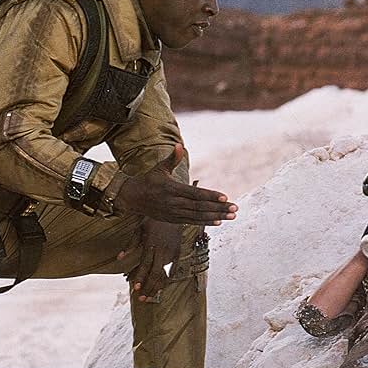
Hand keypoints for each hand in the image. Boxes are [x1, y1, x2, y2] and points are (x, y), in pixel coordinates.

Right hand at [115, 144, 237, 224]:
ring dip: (216, 216)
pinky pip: (192, 222)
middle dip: (219, 208)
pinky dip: (206, 222)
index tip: (225, 197)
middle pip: (200, 207)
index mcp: (172, 189)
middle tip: (235, 208)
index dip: (211, 196)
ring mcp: (174, 213)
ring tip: (232, 216)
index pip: (195, 194)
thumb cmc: (149, 180)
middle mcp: (173, 202)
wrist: (132, 198)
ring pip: (198, 216)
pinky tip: (219, 221)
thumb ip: (173, 158)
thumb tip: (179, 145)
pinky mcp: (173, 220)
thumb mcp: (160, 168)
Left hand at [119, 218, 182, 301]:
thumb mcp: (139, 230)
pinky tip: (164, 284)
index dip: (140, 277)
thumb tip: (119, 258)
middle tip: (142, 298)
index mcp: (151, 245)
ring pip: (164, 273)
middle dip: (149, 287)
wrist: (173, 212)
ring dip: (157, 285)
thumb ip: (130, 245)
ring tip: (151, 294)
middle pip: (155, 273)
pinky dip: (169, 277)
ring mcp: (171, 252)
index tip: (136, 288)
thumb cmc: (154, 220)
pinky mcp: (178, 252)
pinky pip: (174, 268)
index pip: (145, 265)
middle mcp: (162, 250)